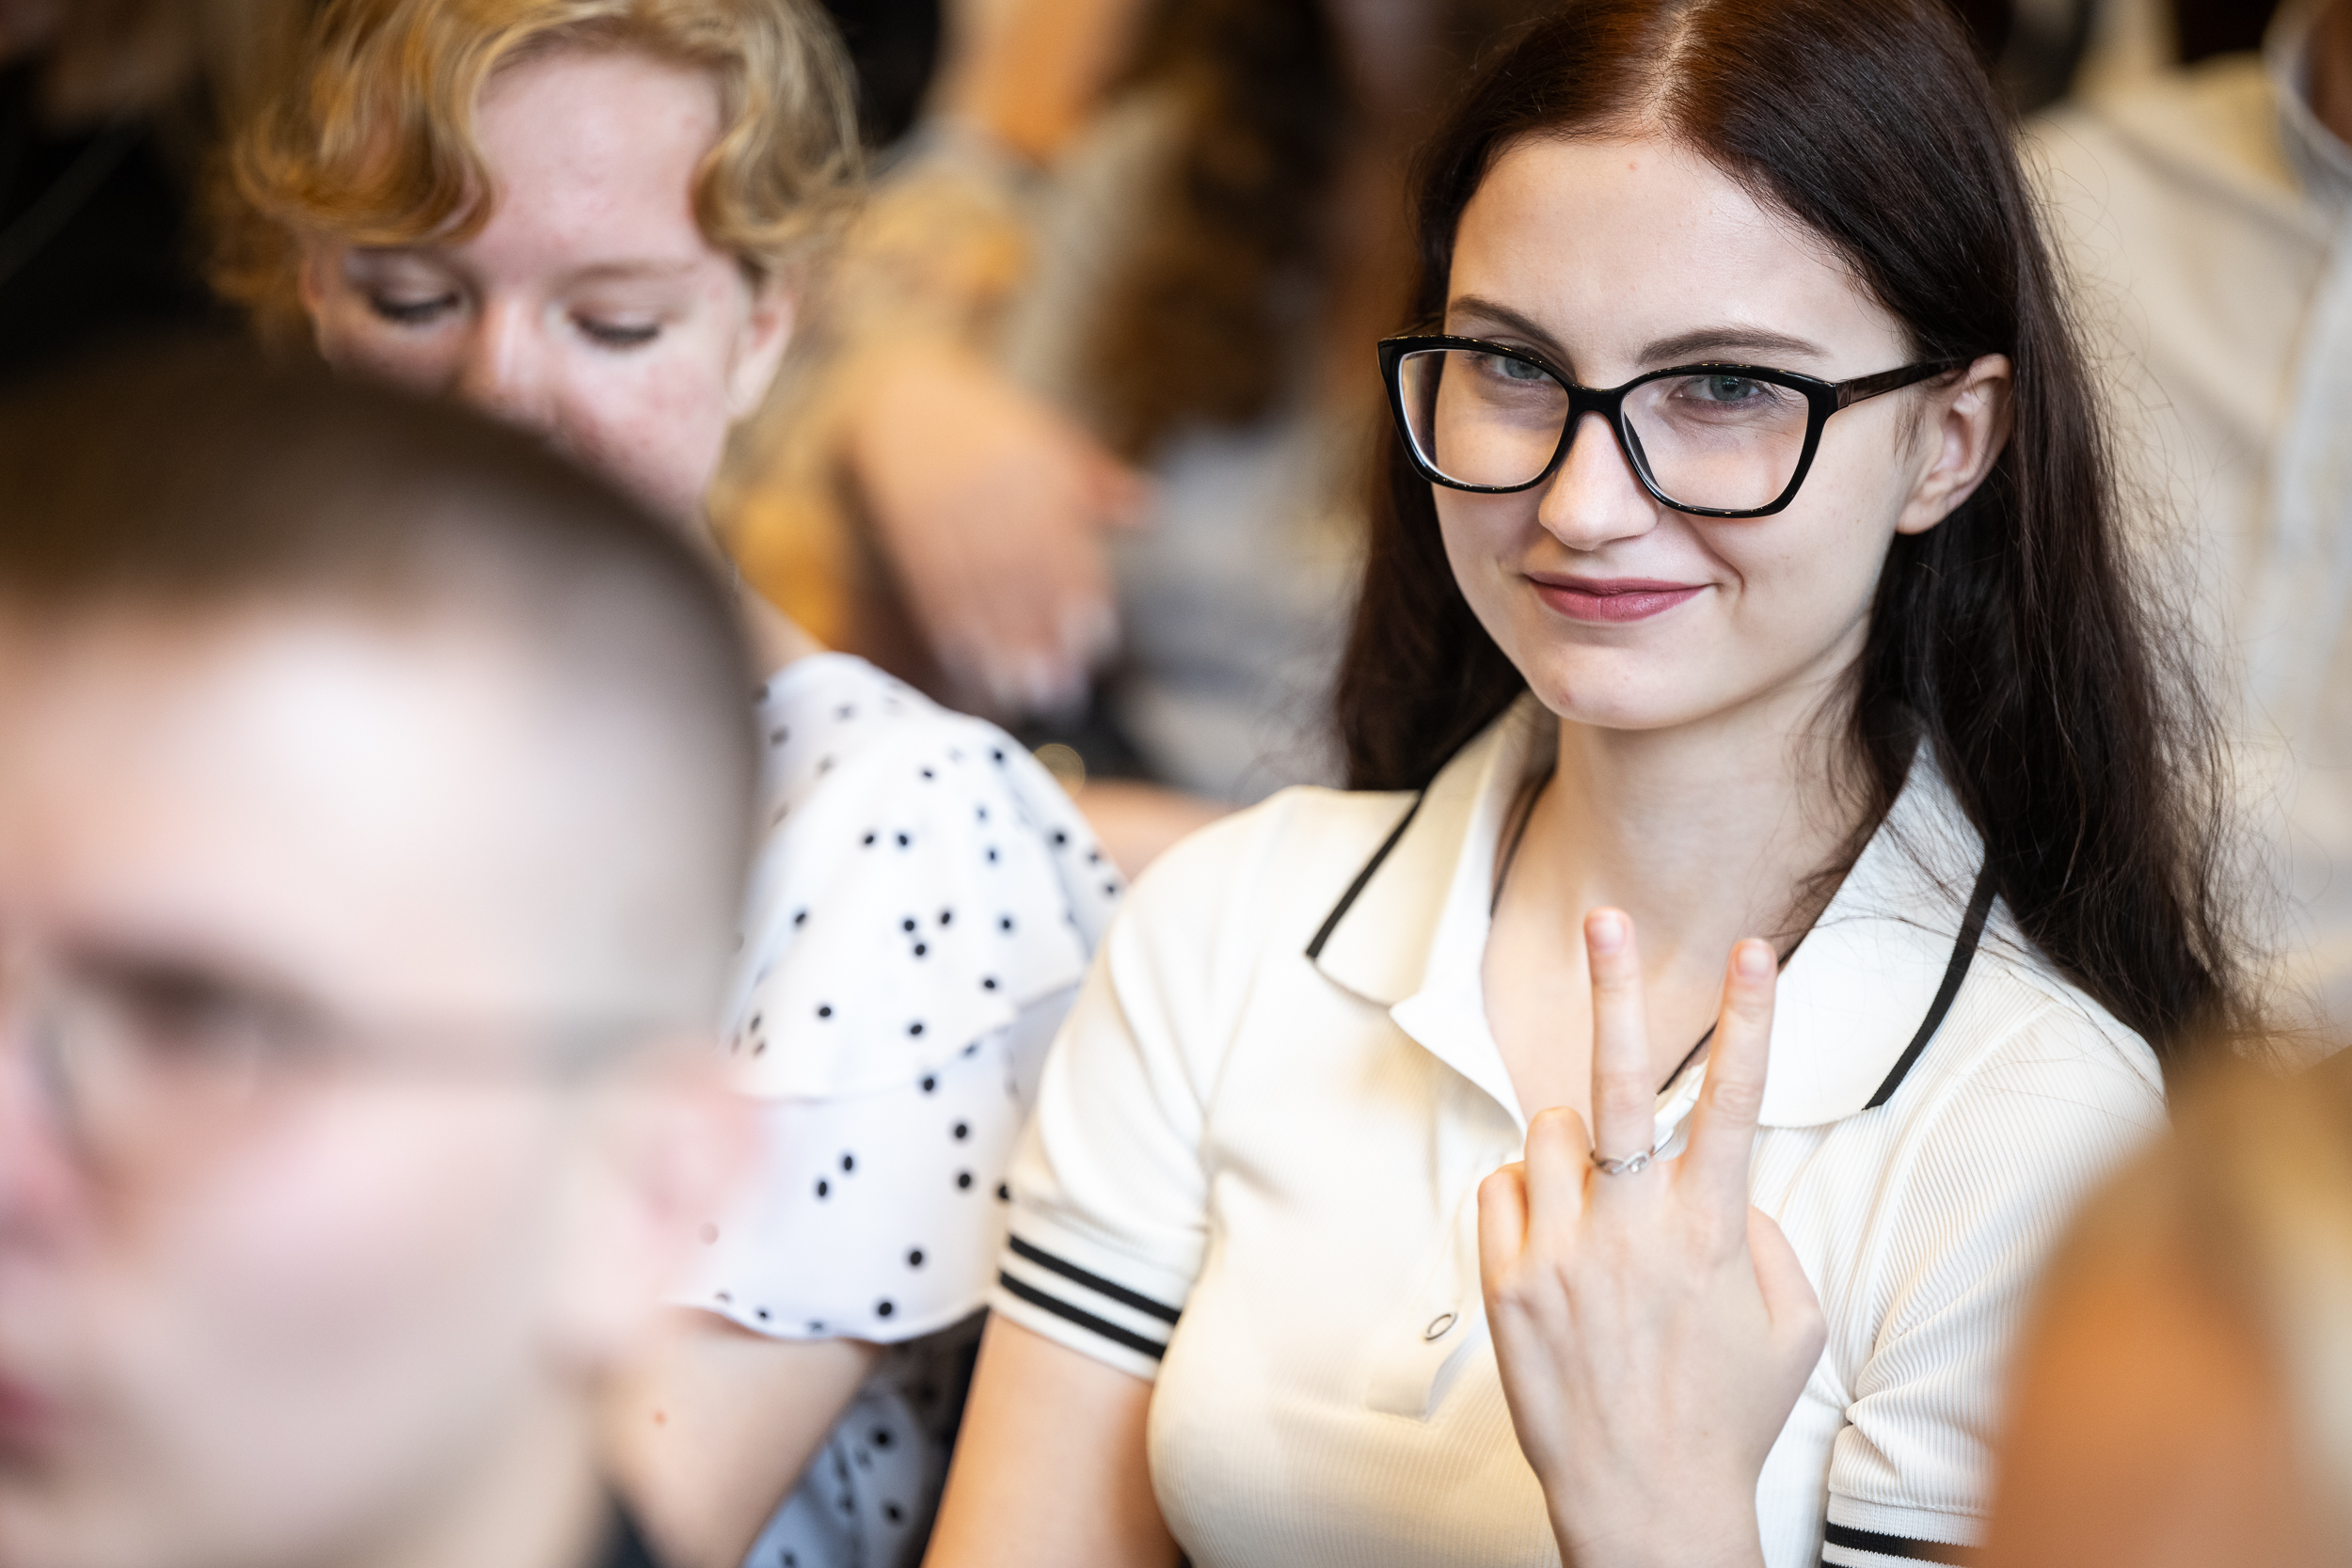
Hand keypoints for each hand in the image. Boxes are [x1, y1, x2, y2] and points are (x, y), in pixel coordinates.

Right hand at [842, 340, 1144, 717]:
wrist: (904, 399)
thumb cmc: (996, 430)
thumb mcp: (1052, 441)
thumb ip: (1099, 485)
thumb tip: (1152, 511)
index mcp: (1035, 466)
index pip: (1064, 540)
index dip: (1080, 595)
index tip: (1096, 645)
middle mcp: (991, 489)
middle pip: (1021, 575)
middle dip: (1041, 638)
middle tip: (1062, 694)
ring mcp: (945, 510)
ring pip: (976, 588)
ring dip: (998, 647)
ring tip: (1020, 695)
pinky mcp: (909, 531)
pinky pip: (930, 583)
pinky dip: (950, 628)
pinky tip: (968, 667)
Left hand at [1478, 911, 1825, 1567]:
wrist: (1644, 1501)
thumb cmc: (1726, 1415)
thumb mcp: (1791, 1328)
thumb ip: (1765, 1238)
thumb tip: (1727, 1183)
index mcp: (1712, 1232)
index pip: (1737, 1104)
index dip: (1752, 1021)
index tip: (1759, 951)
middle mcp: (1633, 1231)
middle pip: (1619, 1085)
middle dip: (1618, 993)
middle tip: (1608, 922)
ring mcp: (1563, 1254)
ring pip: (1548, 1135)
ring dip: (1571, 1152)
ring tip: (1595, 1216)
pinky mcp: (1507, 1282)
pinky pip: (1502, 1188)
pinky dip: (1526, 1198)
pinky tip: (1554, 1247)